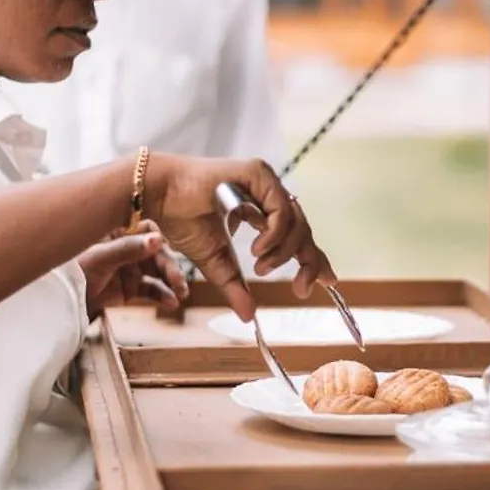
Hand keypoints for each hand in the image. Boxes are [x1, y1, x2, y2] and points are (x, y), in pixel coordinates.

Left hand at [77, 222, 186, 317]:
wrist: (60, 301)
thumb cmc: (73, 271)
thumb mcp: (100, 258)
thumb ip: (129, 249)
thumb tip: (158, 239)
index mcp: (118, 231)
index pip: (147, 230)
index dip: (158, 240)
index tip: (164, 250)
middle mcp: (127, 248)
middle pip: (157, 253)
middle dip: (169, 266)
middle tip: (178, 281)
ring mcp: (130, 268)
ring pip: (157, 272)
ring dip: (171, 282)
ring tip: (181, 294)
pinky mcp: (131, 288)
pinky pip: (151, 289)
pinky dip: (162, 295)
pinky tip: (171, 302)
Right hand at [141, 154, 334, 320]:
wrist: (160, 197)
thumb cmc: (183, 220)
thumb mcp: (217, 263)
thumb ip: (235, 286)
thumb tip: (250, 317)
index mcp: (258, 211)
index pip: (296, 235)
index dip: (313, 258)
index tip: (328, 281)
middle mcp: (265, 195)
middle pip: (302, 230)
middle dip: (308, 261)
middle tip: (302, 288)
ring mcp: (264, 183)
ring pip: (296, 222)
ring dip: (283, 252)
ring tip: (261, 267)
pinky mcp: (258, 173)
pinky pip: (281, 209)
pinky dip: (274, 235)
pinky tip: (258, 250)